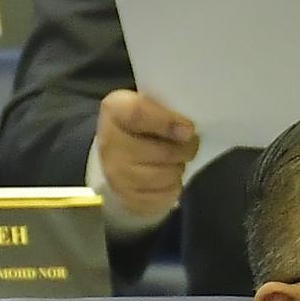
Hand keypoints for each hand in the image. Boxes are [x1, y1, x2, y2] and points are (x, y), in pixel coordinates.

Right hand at [95, 89, 198, 219]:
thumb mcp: (151, 103)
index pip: (137, 113)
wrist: (117, 153)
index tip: (189, 129)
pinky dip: (173, 187)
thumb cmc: (142, 123)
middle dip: (184, 149)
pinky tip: (167, 177)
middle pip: (161, 152)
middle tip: (189, 143)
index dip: (167, 122)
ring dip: (178, 167)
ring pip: (165, 176)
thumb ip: (168, 107)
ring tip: (176, 159)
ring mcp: (116, 175)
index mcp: (115, 110)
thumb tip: (188, 130)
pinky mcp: (127, 198)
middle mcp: (110, 143)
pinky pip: (164, 196)